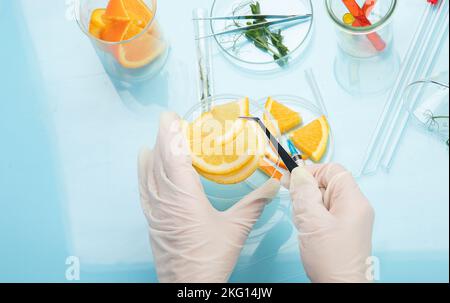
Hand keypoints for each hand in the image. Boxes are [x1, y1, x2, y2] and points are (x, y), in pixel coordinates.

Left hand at [138, 112, 279, 282]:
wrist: (188, 286)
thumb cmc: (210, 258)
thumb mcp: (236, 229)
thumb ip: (254, 204)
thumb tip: (272, 187)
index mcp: (185, 197)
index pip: (174, 156)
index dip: (171, 134)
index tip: (169, 117)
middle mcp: (165, 199)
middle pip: (159, 160)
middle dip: (163, 137)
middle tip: (167, 120)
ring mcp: (155, 209)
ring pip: (149, 173)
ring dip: (153, 152)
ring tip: (158, 137)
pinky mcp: (151, 220)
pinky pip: (144, 187)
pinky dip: (144, 171)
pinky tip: (144, 164)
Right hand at [289, 164, 374, 282]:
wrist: (341, 288)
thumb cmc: (332, 259)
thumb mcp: (312, 221)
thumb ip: (304, 193)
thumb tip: (297, 173)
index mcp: (353, 200)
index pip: (333, 170)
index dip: (312, 171)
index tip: (293, 181)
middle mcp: (355, 206)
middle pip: (327, 183)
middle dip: (307, 192)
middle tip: (298, 208)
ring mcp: (350, 218)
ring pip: (323, 198)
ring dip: (308, 205)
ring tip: (305, 223)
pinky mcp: (343, 228)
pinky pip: (325, 211)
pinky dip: (312, 216)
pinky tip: (309, 229)